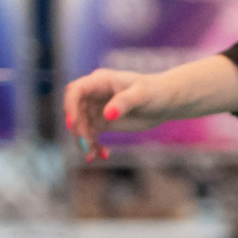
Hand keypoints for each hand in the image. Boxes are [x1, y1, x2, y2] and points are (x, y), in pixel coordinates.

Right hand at [61, 56, 237, 161]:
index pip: (75, 90)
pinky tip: (105, 155)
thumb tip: (107, 115)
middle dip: (77, 128)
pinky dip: (95, 146)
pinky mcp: (104, 121)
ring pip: (81, 125)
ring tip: (93, 156)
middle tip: (86, 145)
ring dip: (84, 141)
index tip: (73, 124)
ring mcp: (97, 108)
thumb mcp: (142, 95)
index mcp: (100, 81)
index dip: (70, 106)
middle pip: (75, 110)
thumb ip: (124, 103)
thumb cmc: (156, 92)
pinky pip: (92, 135)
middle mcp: (95, 94)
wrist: (167, 102)